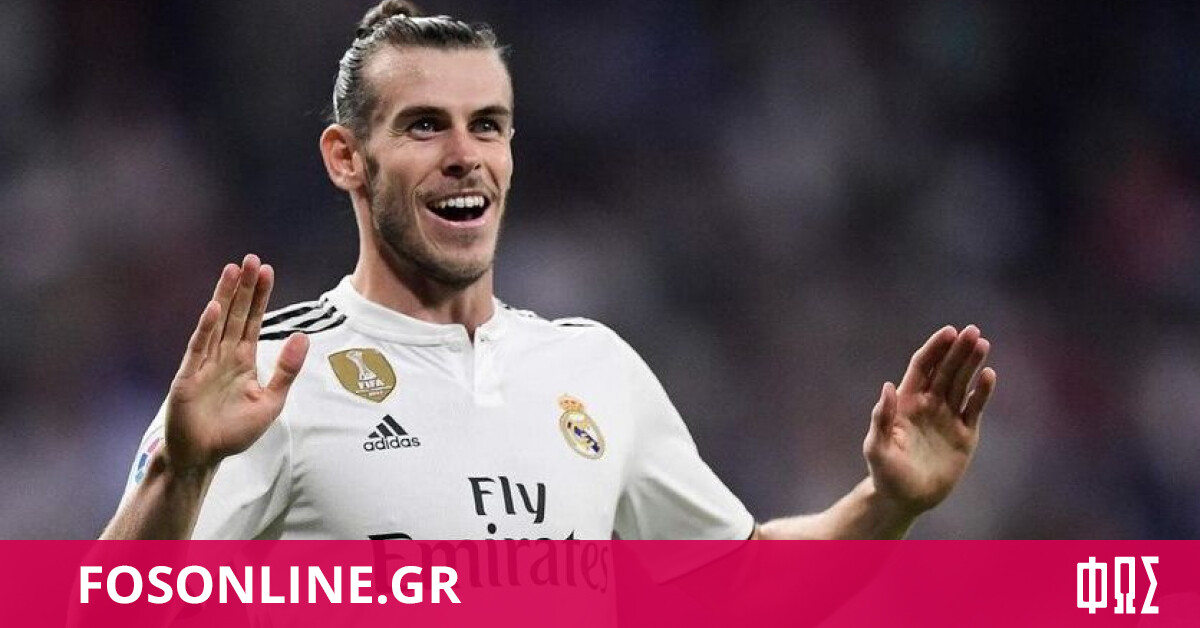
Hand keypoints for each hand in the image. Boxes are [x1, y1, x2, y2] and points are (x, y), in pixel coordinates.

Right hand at [163, 255, 308, 471]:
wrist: (204, 457)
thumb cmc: (234, 432)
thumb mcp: (271, 402)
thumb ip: (287, 370)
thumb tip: (303, 336)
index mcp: (243, 360)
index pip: (253, 320)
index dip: (260, 296)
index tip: (268, 270)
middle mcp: (223, 356)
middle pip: (236, 314)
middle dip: (243, 287)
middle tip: (251, 258)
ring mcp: (204, 364)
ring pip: (217, 323)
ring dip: (224, 297)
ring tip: (232, 270)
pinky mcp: (188, 378)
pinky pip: (198, 349)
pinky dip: (205, 329)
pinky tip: (214, 308)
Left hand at [863, 325, 995, 516]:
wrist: (905, 498)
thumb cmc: (885, 472)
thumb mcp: (876, 447)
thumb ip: (881, 418)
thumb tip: (887, 387)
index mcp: (906, 401)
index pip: (922, 366)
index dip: (935, 348)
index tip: (949, 332)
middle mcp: (929, 404)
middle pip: (945, 370)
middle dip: (958, 350)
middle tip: (973, 331)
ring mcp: (948, 417)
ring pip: (962, 383)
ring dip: (972, 364)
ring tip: (983, 344)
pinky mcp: (965, 434)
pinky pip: (974, 408)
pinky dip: (982, 392)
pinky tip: (989, 376)